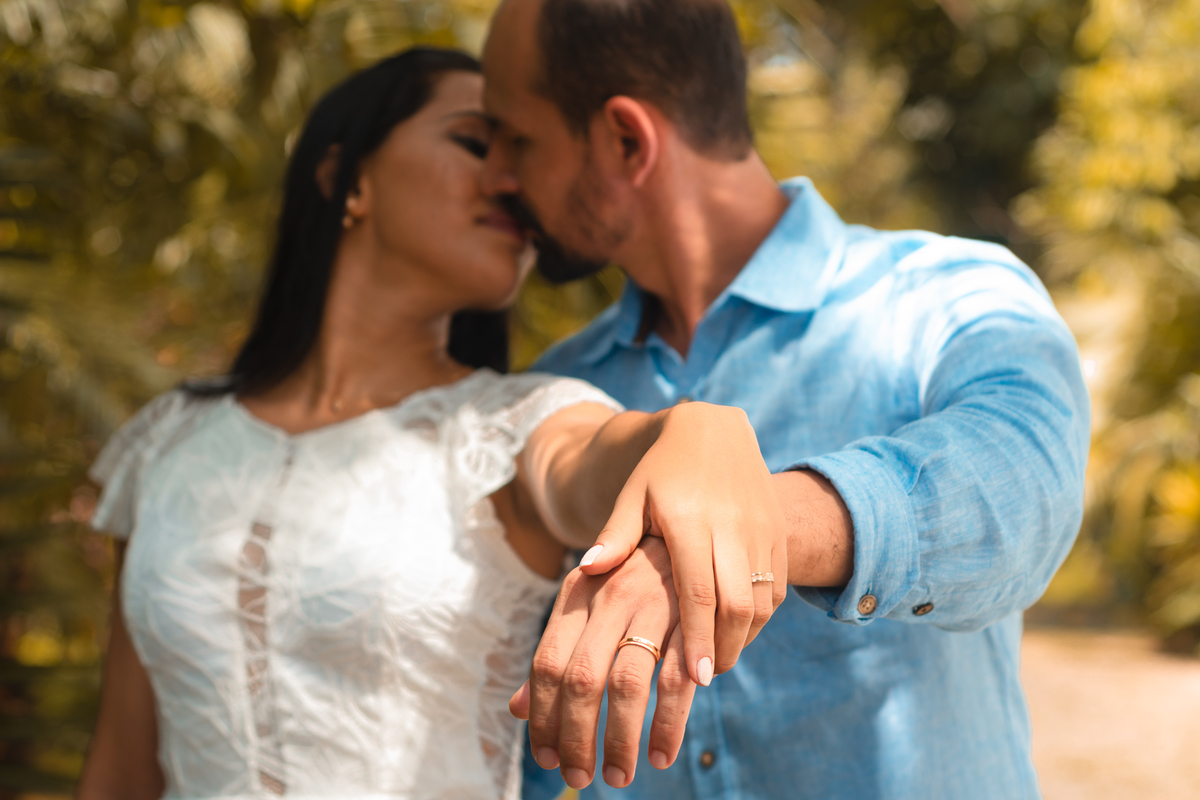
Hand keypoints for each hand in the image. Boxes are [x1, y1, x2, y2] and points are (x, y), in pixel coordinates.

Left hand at [510, 537, 694, 788]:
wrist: (695, 524)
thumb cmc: (633, 572)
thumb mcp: (588, 599)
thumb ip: (556, 650)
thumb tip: (518, 708)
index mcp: (578, 591)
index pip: (547, 662)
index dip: (543, 716)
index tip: (544, 757)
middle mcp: (611, 595)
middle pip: (581, 678)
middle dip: (576, 737)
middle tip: (578, 777)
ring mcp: (654, 604)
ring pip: (627, 684)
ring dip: (621, 739)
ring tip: (618, 776)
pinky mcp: (695, 618)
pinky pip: (679, 680)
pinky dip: (669, 723)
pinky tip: (662, 754)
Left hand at [578, 402, 787, 683]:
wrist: (716, 429)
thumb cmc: (663, 468)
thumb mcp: (634, 495)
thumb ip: (616, 536)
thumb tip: (585, 572)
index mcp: (691, 520)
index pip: (698, 593)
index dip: (698, 638)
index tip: (696, 679)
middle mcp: (732, 526)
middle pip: (736, 604)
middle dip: (724, 648)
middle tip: (706, 679)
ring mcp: (761, 529)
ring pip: (761, 599)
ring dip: (744, 637)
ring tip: (718, 660)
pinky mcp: (777, 532)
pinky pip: (777, 585)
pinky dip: (760, 616)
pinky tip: (738, 632)